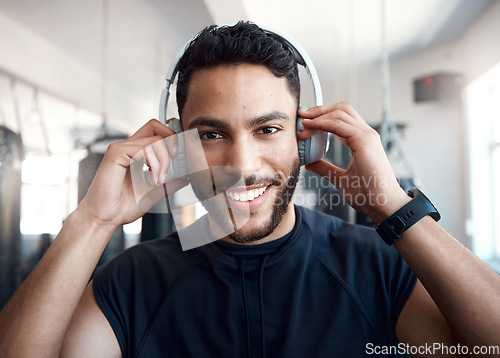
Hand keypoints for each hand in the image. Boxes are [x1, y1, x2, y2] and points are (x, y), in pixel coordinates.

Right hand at [77, 119, 187, 228]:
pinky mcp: (116, 153)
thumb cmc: (121, 207)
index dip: (172, 138)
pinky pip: (144, 148)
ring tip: (159, 180)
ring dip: (164, 160)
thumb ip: (169, 184)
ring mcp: (121, 149)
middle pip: (155, 126)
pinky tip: (152, 178)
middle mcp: (128, 148)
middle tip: (176, 159)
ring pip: (155, 139)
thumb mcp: (153, 193)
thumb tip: (185, 178)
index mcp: (135, 154)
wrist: (103, 219)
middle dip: (172, 140)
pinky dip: (155, 163)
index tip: (181, 157)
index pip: (156, 132)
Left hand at [298, 102, 408, 222]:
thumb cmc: (367, 194)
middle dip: (319, 109)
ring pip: (339, 112)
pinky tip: (310, 127)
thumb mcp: (340, 179)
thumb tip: (310, 163)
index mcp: (362, 141)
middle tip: (301, 115)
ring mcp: (366, 135)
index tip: (305, 123)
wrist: (383, 204)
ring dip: (318, 115)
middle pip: (341, 108)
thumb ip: (325, 168)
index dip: (323, 116)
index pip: (342, 118)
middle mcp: (366, 134)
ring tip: (303, 123)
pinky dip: (321, 123)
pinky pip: (338, 124)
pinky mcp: (363, 140)